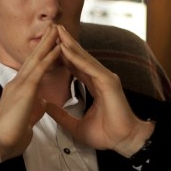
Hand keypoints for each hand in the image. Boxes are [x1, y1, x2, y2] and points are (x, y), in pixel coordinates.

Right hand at [0, 25, 61, 161]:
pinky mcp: (25, 89)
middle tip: (54, 27)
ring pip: (36, 59)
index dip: (41, 55)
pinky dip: (50, 57)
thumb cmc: (12, 135)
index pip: (32, 68)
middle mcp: (17, 83)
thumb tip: (42, 102)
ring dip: (48, 43)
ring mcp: (19, 84)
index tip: (51, 43)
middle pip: (33, 58)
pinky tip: (59, 48)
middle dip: (44, 42)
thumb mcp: (26, 118)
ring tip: (57, 29)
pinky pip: (40, 69)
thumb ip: (34, 107)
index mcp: (18, 90)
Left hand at [45, 25, 153, 156]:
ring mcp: (106, 78)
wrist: (124, 142)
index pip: (76, 67)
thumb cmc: (106, 135)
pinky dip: (76, 58)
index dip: (63, 56)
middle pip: (80, 57)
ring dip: (69, 44)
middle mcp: (101, 78)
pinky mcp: (109, 82)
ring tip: (57, 31)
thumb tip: (46, 105)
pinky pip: (89, 67)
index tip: (49, 46)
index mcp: (95, 85)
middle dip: (66, 42)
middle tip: (52, 28)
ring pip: (84, 58)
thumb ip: (61, 115)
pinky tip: (64, 49)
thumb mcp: (76, 125)